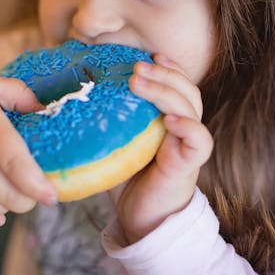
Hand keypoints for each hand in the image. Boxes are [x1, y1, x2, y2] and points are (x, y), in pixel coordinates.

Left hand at [116, 54, 213, 242]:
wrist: (141, 218)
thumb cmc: (128, 179)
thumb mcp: (118, 141)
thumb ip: (110, 118)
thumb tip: (74, 93)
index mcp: (169, 119)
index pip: (178, 84)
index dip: (167, 67)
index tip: (146, 55)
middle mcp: (183, 129)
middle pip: (186, 90)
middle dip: (164, 73)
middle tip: (137, 67)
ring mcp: (187, 145)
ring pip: (191, 109)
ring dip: (167, 92)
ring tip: (140, 82)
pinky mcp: (188, 165)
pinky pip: (200, 141)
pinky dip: (189, 127)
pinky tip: (171, 121)